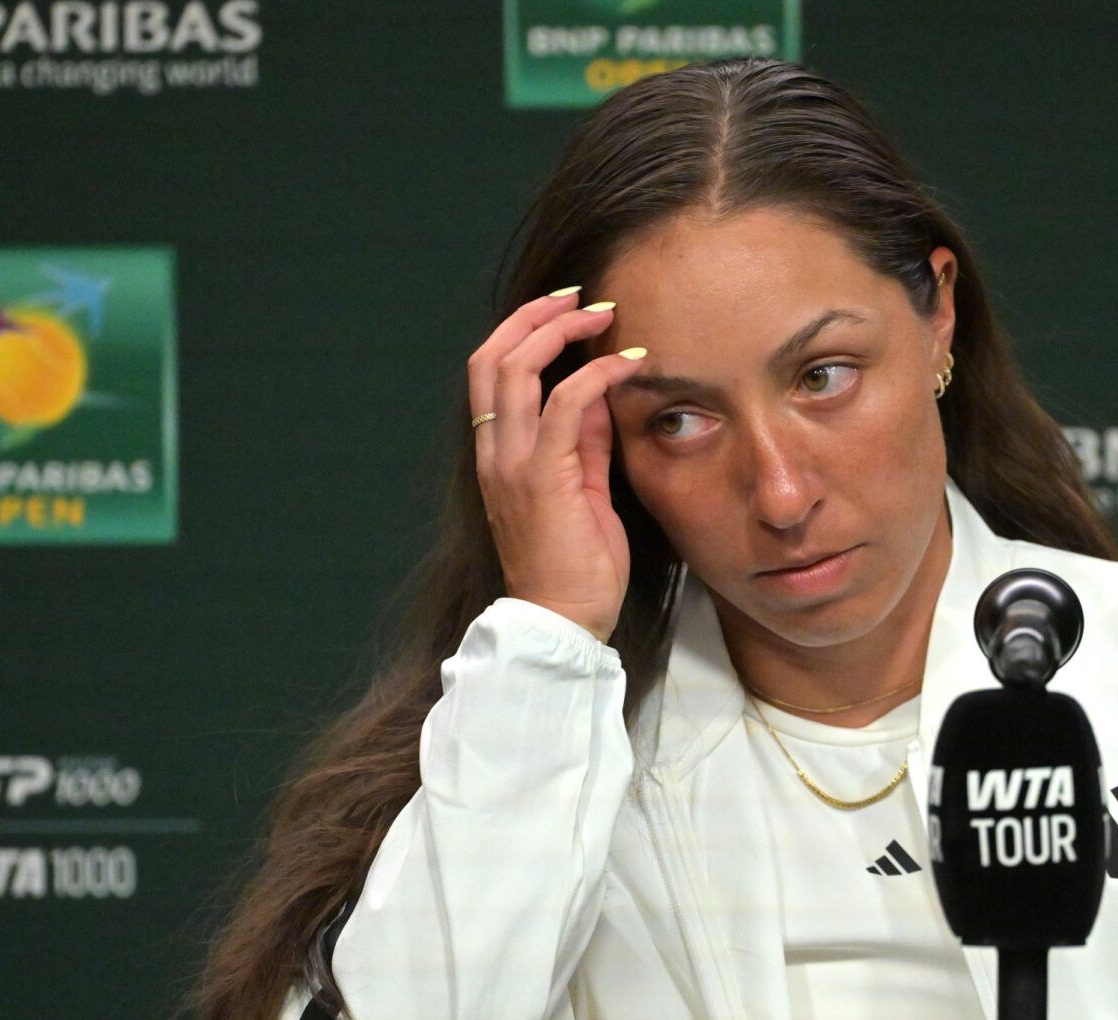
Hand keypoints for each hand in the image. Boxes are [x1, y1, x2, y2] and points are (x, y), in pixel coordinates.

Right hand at [468, 288, 646, 645]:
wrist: (563, 624)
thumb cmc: (576, 568)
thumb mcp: (583, 491)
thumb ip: (586, 443)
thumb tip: (600, 394)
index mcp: (497, 456)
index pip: (489, 373)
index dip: (522, 332)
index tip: (566, 311)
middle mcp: (495, 454)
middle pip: (491, 357)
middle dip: (535, 316)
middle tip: (581, 297)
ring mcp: (513, 465)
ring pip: (516, 370)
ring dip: (562, 331)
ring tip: (603, 314)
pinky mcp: (543, 479)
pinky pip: (566, 406)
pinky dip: (597, 374)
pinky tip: (628, 363)